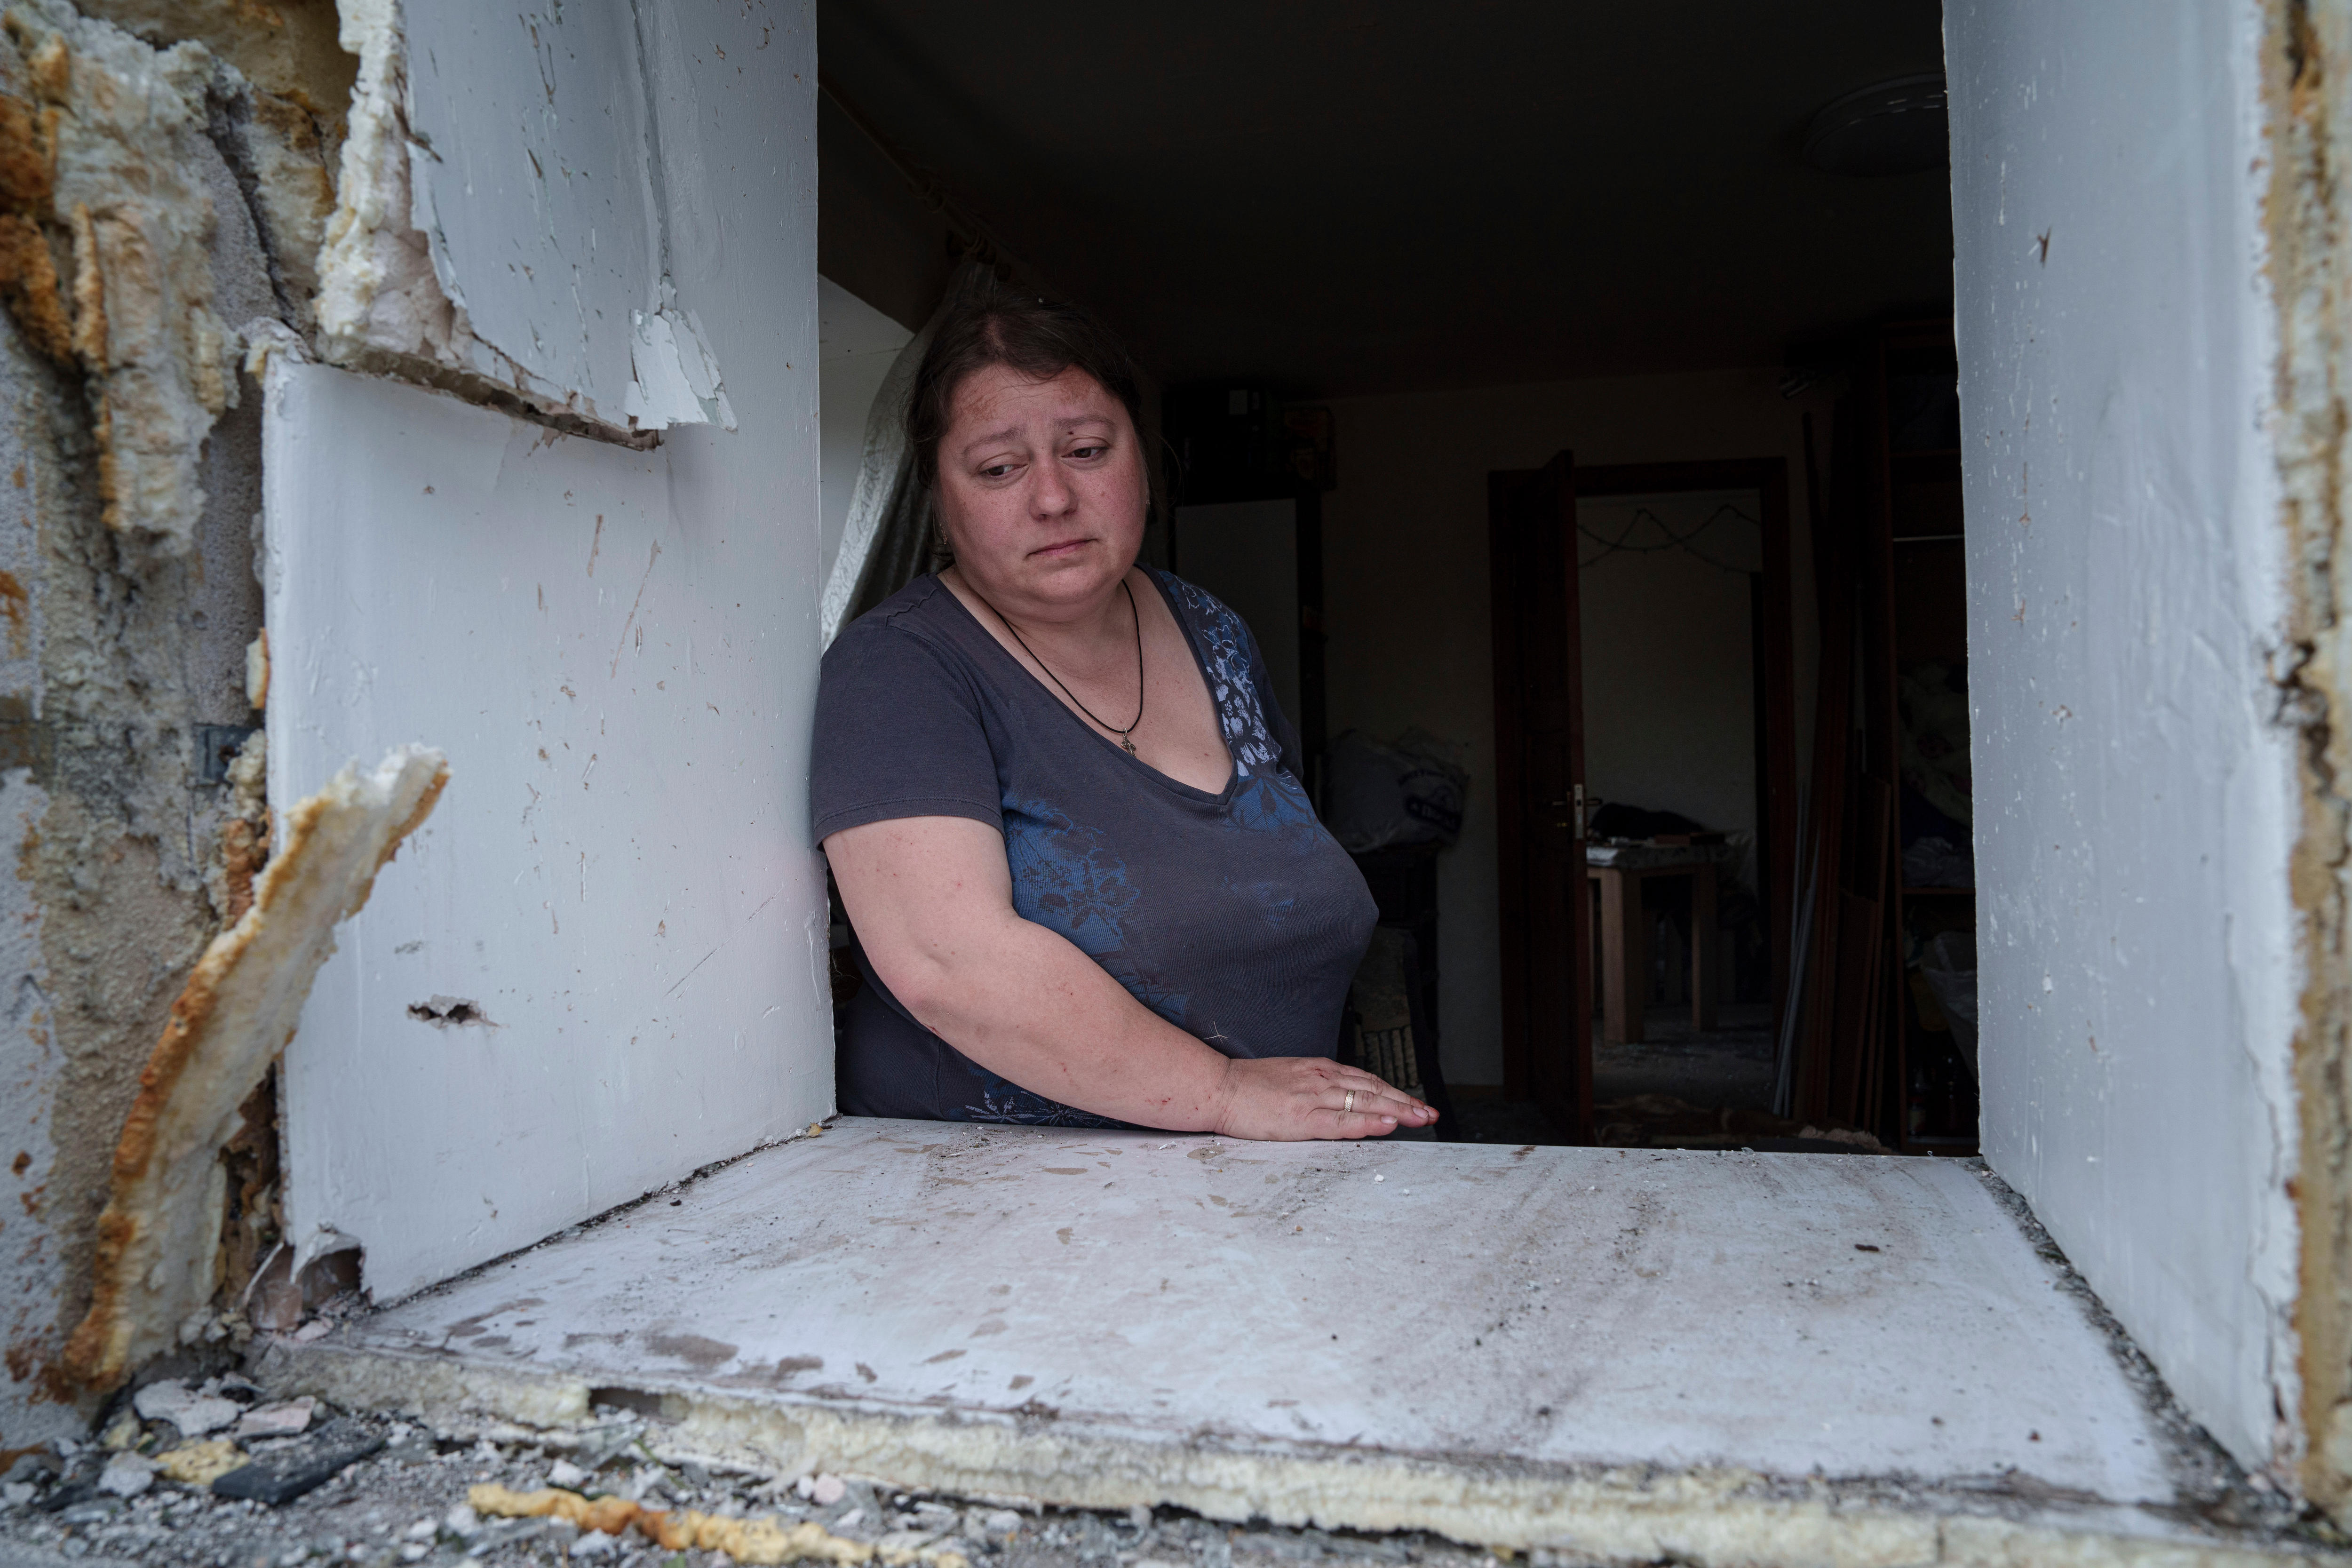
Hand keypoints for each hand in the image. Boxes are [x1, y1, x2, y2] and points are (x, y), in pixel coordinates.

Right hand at [1210, 1056, 1438, 1140]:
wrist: (1218, 1086)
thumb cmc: (1248, 1085)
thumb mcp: (1289, 1076)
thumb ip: (1315, 1084)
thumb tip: (1337, 1096)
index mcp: (1318, 1069)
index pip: (1366, 1080)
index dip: (1394, 1092)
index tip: (1414, 1102)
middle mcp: (1321, 1079)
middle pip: (1373, 1090)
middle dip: (1406, 1102)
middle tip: (1431, 1113)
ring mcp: (1313, 1097)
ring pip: (1365, 1103)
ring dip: (1398, 1111)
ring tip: (1422, 1118)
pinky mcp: (1301, 1118)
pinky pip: (1342, 1122)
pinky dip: (1368, 1123)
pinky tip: (1388, 1125)